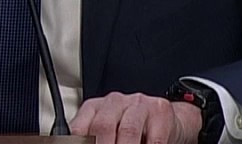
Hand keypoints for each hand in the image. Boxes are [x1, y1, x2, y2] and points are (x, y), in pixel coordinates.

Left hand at [71, 92, 201, 143]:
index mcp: (95, 108)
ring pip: (128, 131)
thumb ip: (92, 138)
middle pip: (103, 126)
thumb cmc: (132, 129)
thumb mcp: (108, 132)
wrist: (166, 119)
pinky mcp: (160, 112)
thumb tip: (74, 143)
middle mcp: (115, 102)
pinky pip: (154, 138)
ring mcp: (139, 104)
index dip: (81, 143)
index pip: (79, 128)